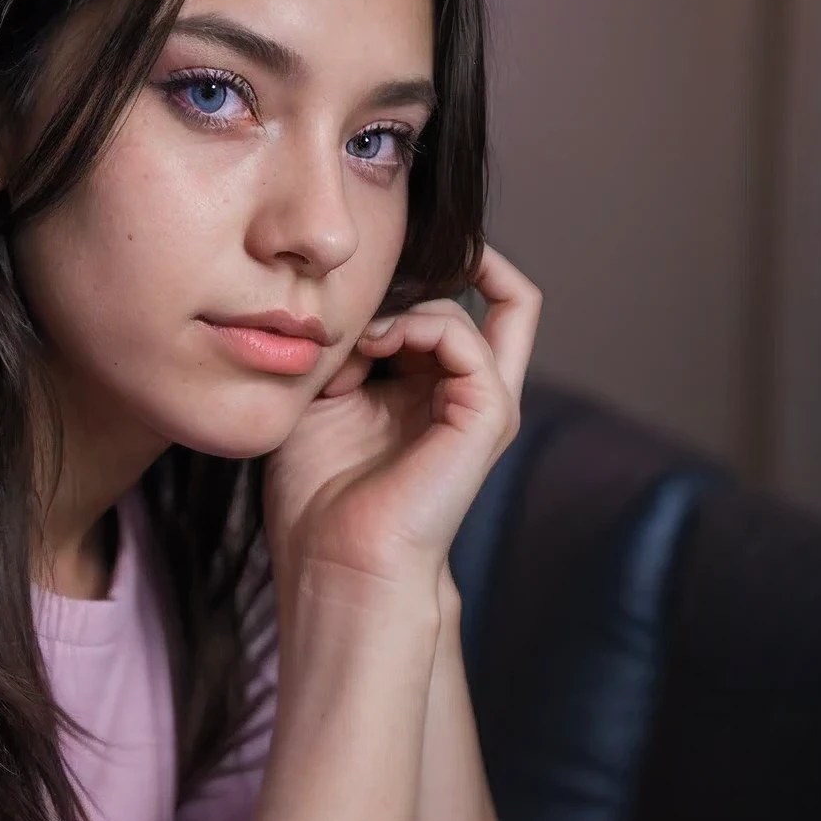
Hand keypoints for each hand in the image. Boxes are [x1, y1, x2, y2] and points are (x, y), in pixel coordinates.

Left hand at [263, 245, 540, 620]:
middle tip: (382, 263)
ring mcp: (484, 405)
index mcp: (431, 388)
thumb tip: (352, 303)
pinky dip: (417, 325)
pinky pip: (467, 337)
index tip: (368, 265)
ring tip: (356, 342)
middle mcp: (466, 393)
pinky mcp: (487, 416)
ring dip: (403, 308)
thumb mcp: (321, 395)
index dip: (420, 272)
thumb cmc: (317, 492)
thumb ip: (344, 345)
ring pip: (473, 309)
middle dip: (444, 262)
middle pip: (503, 295)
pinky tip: (375, 347)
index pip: (460, 304)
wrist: (334, 558)